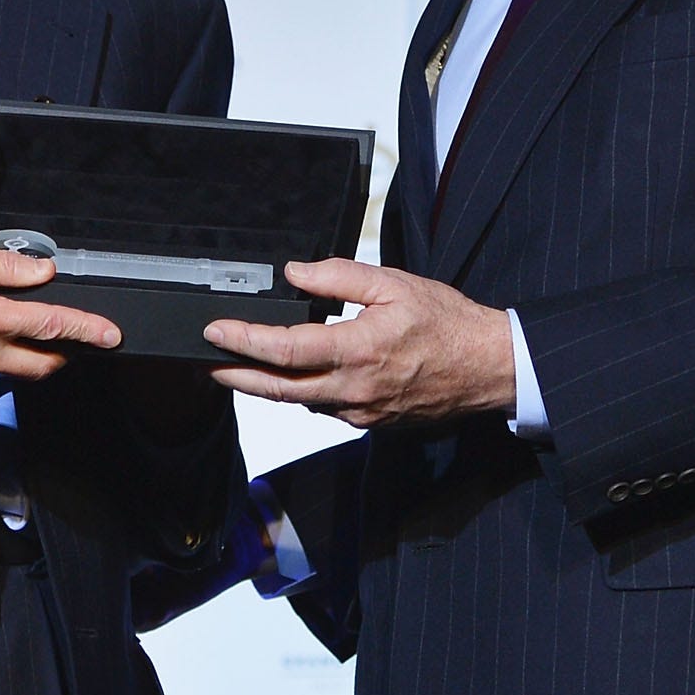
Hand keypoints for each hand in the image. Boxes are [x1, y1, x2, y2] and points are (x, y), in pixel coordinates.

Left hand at [205, 259, 513, 427]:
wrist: (486, 367)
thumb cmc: (448, 325)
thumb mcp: (395, 284)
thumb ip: (340, 276)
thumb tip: (295, 273)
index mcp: (360, 350)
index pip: (285, 351)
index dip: (243, 341)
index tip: (216, 330)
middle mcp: (355, 389)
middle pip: (277, 389)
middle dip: (236, 376)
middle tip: (208, 362)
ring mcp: (361, 411)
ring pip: (299, 402)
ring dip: (266, 387)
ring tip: (241, 367)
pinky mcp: (369, 422)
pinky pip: (324, 408)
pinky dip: (302, 393)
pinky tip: (295, 377)